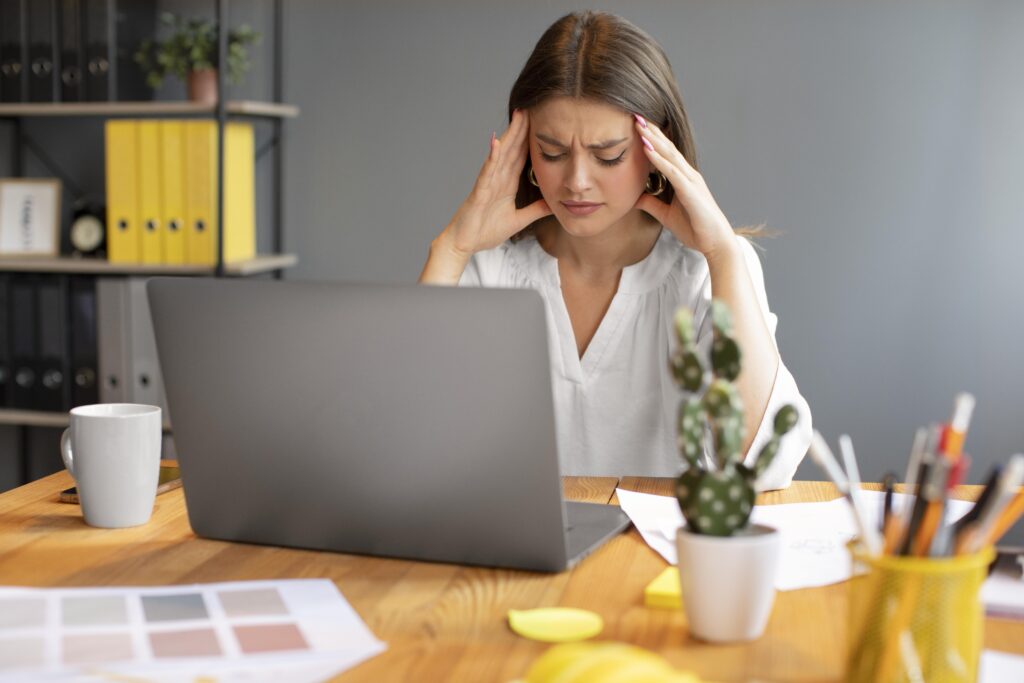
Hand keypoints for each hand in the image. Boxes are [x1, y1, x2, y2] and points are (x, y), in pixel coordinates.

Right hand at [441, 109, 551, 256]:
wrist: (464, 244)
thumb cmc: (485, 231)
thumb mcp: (518, 220)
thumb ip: (535, 210)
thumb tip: (554, 203)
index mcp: (506, 184)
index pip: (521, 157)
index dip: (531, 140)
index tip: (541, 122)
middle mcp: (497, 179)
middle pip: (513, 149)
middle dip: (522, 129)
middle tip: (532, 107)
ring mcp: (487, 183)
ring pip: (501, 155)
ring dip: (509, 135)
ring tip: (518, 116)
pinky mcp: (479, 192)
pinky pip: (486, 172)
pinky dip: (492, 157)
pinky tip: (497, 143)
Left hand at [633, 116, 736, 261]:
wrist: (715, 242)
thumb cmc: (695, 228)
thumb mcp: (666, 215)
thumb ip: (652, 204)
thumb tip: (634, 198)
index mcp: (683, 178)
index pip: (665, 153)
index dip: (652, 139)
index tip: (636, 126)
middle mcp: (688, 175)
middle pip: (667, 148)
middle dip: (651, 131)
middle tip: (635, 115)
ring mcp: (691, 181)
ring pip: (669, 155)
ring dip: (653, 139)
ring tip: (639, 124)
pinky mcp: (691, 191)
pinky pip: (672, 172)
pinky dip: (659, 160)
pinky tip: (647, 149)